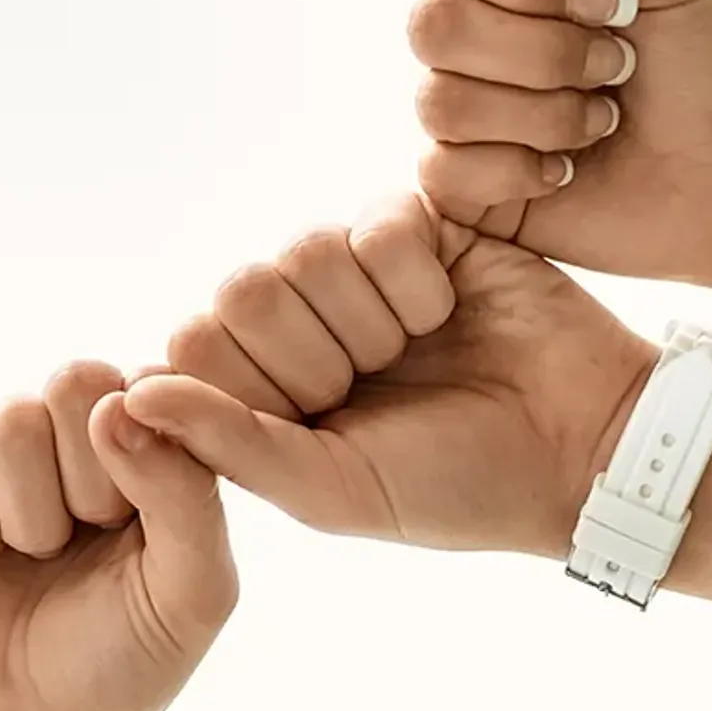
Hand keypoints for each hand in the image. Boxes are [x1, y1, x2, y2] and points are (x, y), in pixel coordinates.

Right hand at [0, 366, 237, 710]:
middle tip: (83, 544)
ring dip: (28, 514)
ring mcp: (2, 443)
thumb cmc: (122, 660)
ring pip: (13, 419)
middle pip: (78, 383)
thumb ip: (187, 492)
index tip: (138, 529)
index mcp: (153, 440)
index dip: (146, 454)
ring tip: (32, 559)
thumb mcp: (192, 590)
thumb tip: (119, 407)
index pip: (153, 384)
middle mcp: (77, 427)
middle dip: (86, 482)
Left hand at [128, 193, 651, 558]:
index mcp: (265, 391)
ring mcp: (355, 275)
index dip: (253, 383)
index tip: (320, 420)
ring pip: (304, 250)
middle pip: (242, 290)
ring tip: (422, 348)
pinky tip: (450, 307)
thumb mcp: (330, 489)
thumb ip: (223, 443)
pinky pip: (374, 221)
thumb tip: (123, 397)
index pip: (193, 345)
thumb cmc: (457, 488)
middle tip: (377, 382)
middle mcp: (300, 325)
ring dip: (370, 316)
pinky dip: (413, 276)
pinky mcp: (417, 227)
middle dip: (316, 351)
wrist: (588, 448)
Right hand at [409, 0, 711, 292]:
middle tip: (618, 65)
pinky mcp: (470, 191)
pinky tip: (567, 172)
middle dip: (542, 52)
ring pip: (438, 102)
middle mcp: (472, 42)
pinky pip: (442, 172)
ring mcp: (466, 118)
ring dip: (543, 115)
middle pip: (431, 26)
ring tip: (604, 121)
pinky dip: (516, 170)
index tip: (611, 0)